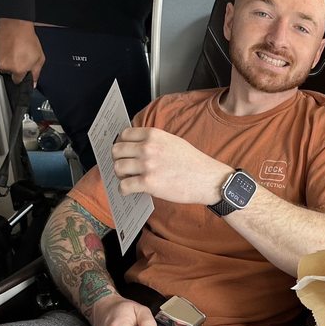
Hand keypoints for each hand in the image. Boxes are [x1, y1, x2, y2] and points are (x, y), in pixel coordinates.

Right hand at [0, 18, 44, 83]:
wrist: (15, 25)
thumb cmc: (27, 39)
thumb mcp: (39, 58)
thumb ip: (36, 73)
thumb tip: (33, 83)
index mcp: (19, 69)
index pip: (18, 81)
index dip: (21, 76)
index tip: (22, 71)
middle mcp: (7, 67)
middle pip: (9, 74)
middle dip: (14, 68)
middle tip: (18, 58)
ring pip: (2, 68)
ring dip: (6, 64)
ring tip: (12, 53)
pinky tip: (6, 52)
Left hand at [111, 127, 232, 204]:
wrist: (208, 179)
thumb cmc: (194, 163)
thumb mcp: (174, 142)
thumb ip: (154, 141)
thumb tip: (137, 146)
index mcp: (154, 135)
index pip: (124, 135)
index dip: (122, 144)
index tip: (124, 152)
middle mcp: (148, 148)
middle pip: (117, 150)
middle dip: (118, 159)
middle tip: (124, 167)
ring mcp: (147, 165)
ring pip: (117, 167)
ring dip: (120, 175)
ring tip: (128, 179)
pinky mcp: (148, 183)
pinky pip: (124, 186)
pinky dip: (124, 190)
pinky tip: (130, 191)